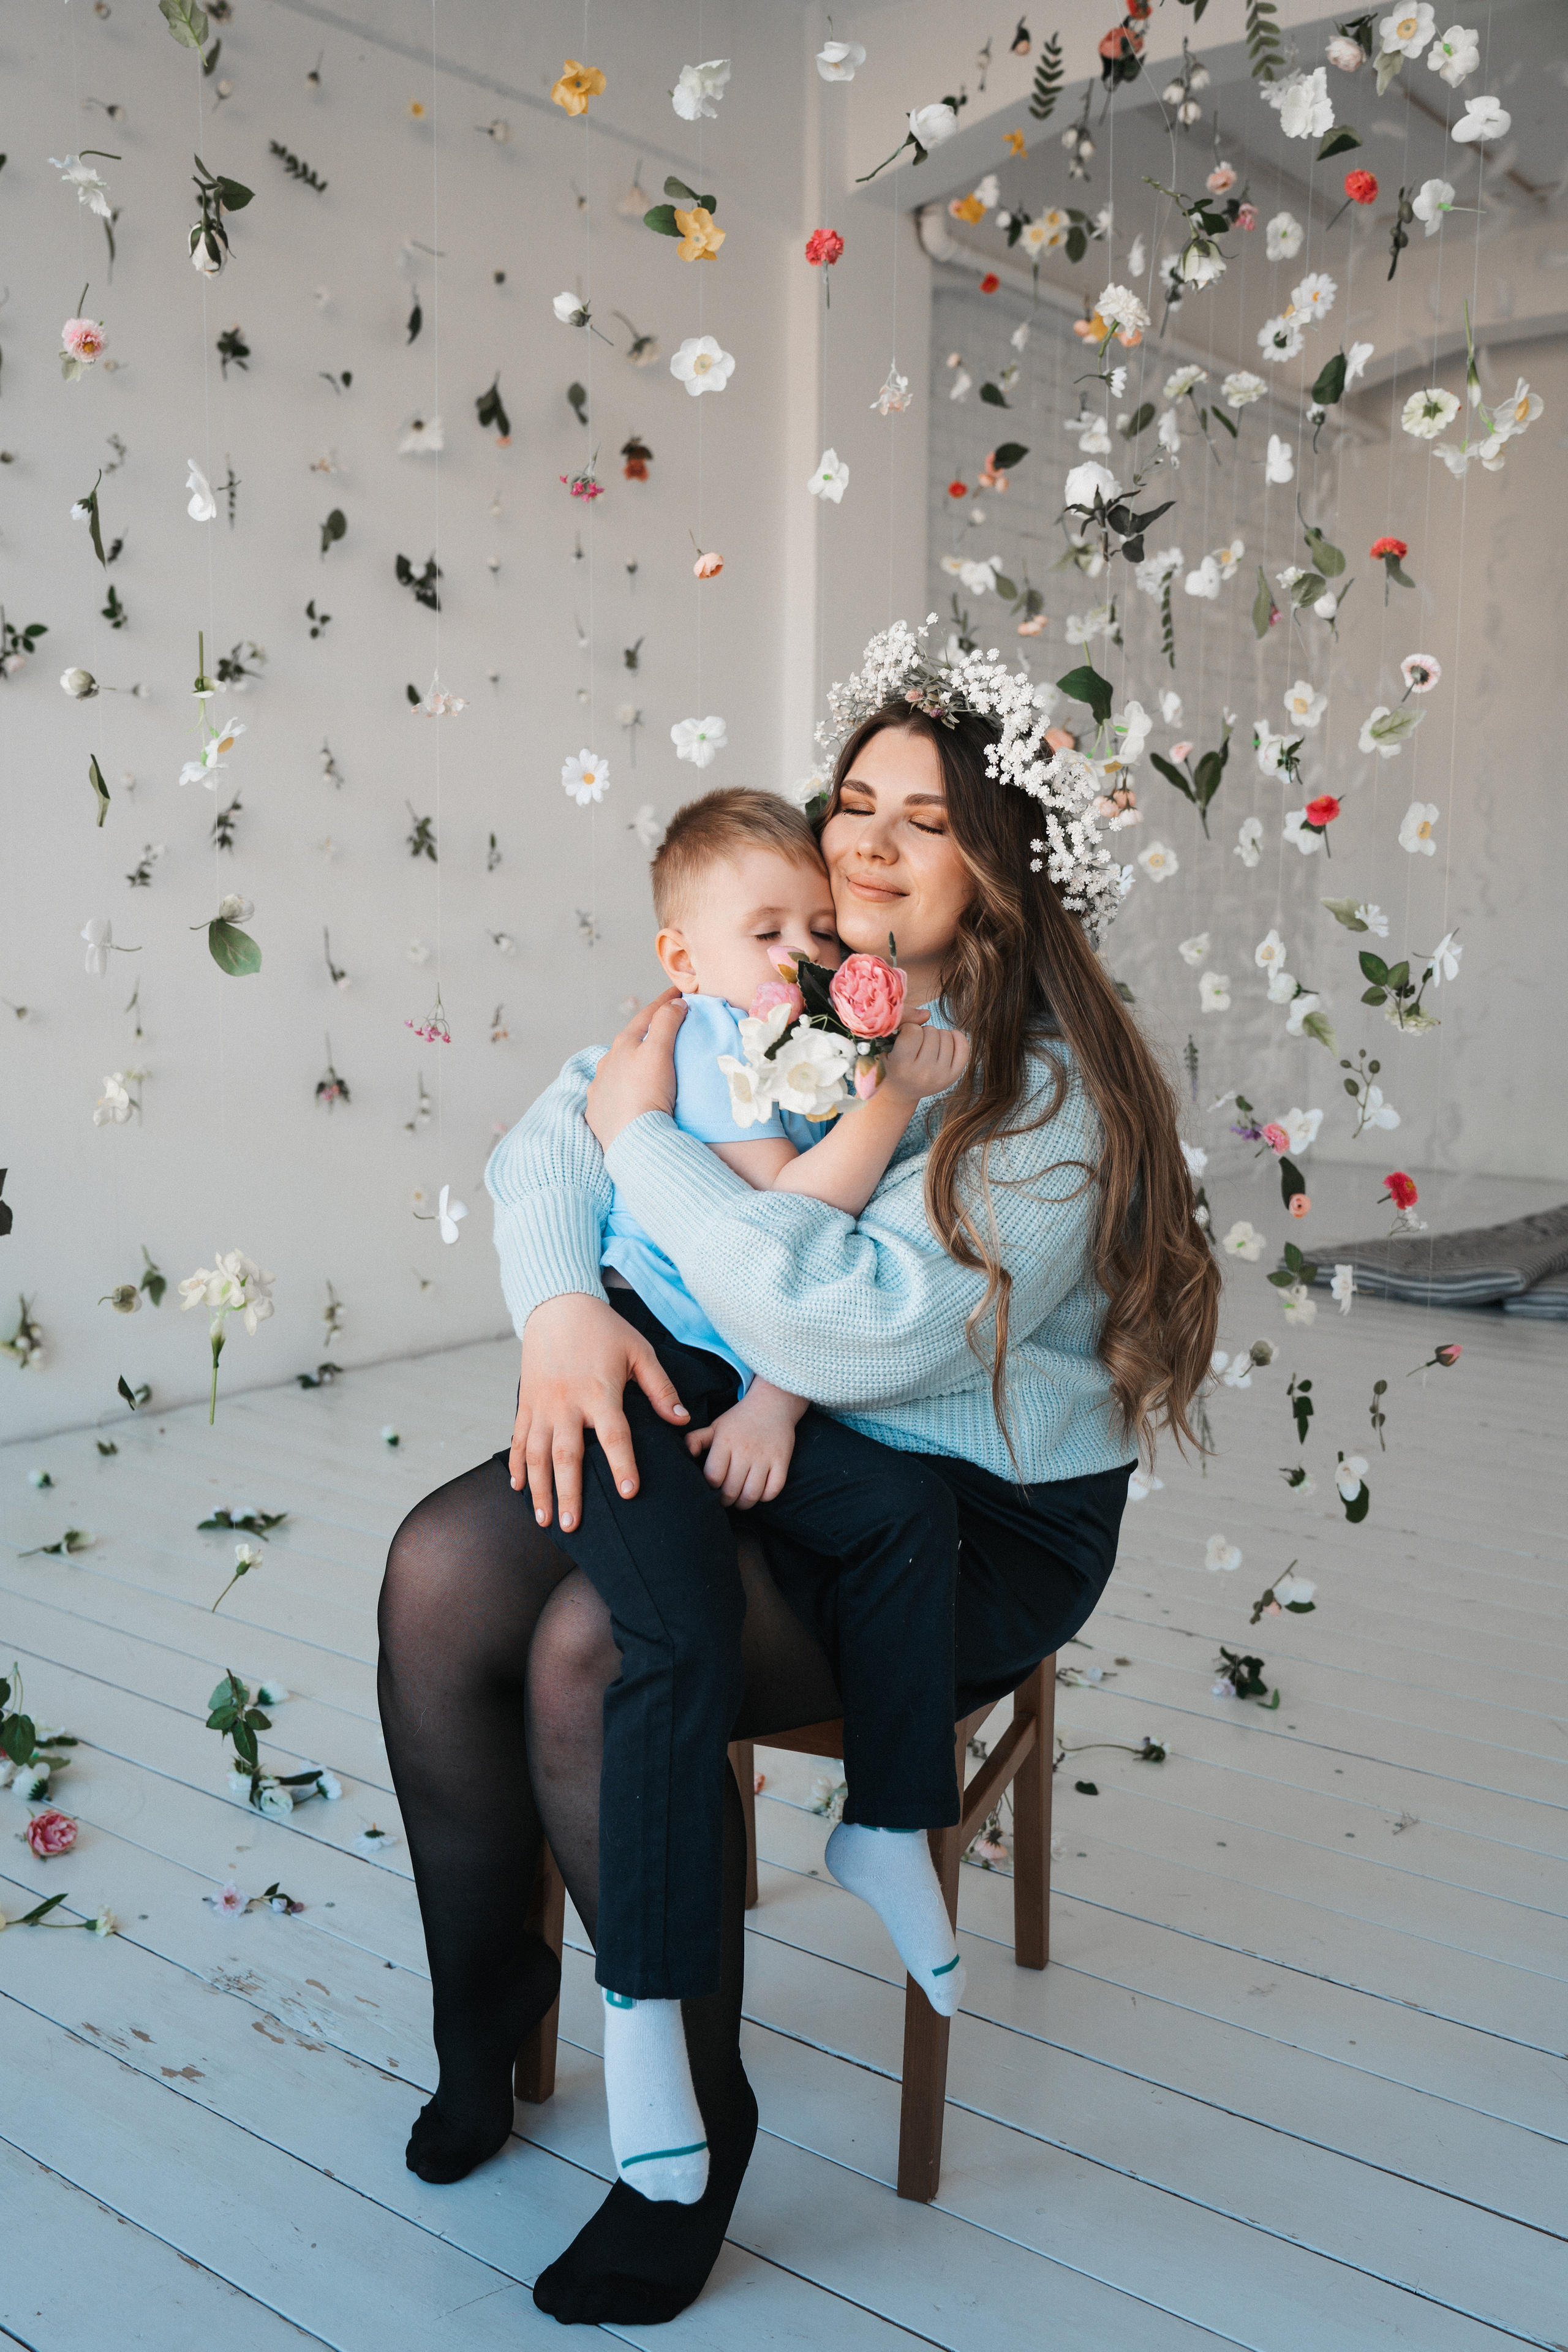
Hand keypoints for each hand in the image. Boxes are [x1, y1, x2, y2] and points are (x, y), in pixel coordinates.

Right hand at [511, 1293, 688, 1529]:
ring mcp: (542, 1404)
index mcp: (599, 1392)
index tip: (630, 1494)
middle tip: (572, 1526)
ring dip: (539, 1488)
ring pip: (537, 1454)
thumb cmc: (604, 1329)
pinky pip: (519, 1438)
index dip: (622, 1465)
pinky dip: (517, 1464)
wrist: (557, 1304)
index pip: (614, 1436)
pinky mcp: (526, 1401)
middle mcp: (567, 1402)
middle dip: (568, 1493)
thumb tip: (682, 1420)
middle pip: (567, 1456)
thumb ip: (660, 1388)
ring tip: (544, 1519)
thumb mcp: (640, 1352)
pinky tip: (519, 1487)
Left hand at [585, 987, 686, 1150]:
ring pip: (617, 1066)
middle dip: (647, 1030)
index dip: (665, 1001)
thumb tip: (675, 1004)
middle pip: (630, 1039)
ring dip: (631, 1059)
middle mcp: (607, 1063)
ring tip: (645, 1061)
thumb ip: (666, 1024)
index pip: (648, 1015)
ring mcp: (600, 1088)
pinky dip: (620, 1085)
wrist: (632, 1142)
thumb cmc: (646, 1095)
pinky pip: (610, 1092)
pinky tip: (625, 1091)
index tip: (679, 991)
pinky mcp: (599, 1112)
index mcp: (623, 1045)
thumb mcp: (659, 1053)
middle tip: (665, 1024)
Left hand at [685, 1388, 800, 1507]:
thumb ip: (695, 1440)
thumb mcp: (715, 1426)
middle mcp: (744, 1450)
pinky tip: (759, 1493)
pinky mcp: (781, 1460)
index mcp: (725, 1442)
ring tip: (740, 1500)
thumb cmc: (739, 1419)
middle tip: (725, 1499)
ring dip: (744, 1503)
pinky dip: (765, 1497)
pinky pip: (773, 1490)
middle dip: (726, 1500)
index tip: (713, 1487)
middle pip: (731, 1489)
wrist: (772, 1403)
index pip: (713, 1476)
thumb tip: (685, 1454)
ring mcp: (764, 1456)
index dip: (711, 1487)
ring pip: (752, 1494)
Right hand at [879, 1020, 969, 1103]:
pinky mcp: (953, 1076)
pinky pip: (963, 1046)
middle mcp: (922, 1074)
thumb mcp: (885, 1045)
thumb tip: (927, 1013)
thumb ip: (901, 1022)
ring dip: (936, 1035)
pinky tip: (945, 1040)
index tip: (903, 1037)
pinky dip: (955, 1037)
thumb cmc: (890, 1063)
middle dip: (922, 1033)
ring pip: (946, 1036)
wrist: (899, 1092)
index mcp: (901, 1066)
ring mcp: (940, 1076)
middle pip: (931, 1032)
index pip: (913, 1030)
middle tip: (915, 1045)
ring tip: (926, 1046)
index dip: (908, 1028)